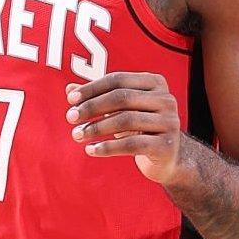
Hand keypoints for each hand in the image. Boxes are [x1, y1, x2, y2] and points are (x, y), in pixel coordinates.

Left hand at [65, 73, 183, 183]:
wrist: (168, 158)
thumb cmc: (140, 128)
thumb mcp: (120, 110)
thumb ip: (98, 98)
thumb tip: (69, 88)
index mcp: (155, 83)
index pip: (118, 79)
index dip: (92, 88)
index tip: (70, 99)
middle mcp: (166, 99)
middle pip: (122, 98)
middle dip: (92, 107)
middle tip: (70, 118)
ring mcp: (169, 122)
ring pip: (126, 120)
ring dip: (96, 128)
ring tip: (77, 135)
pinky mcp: (166, 146)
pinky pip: (131, 145)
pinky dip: (107, 147)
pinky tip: (91, 150)